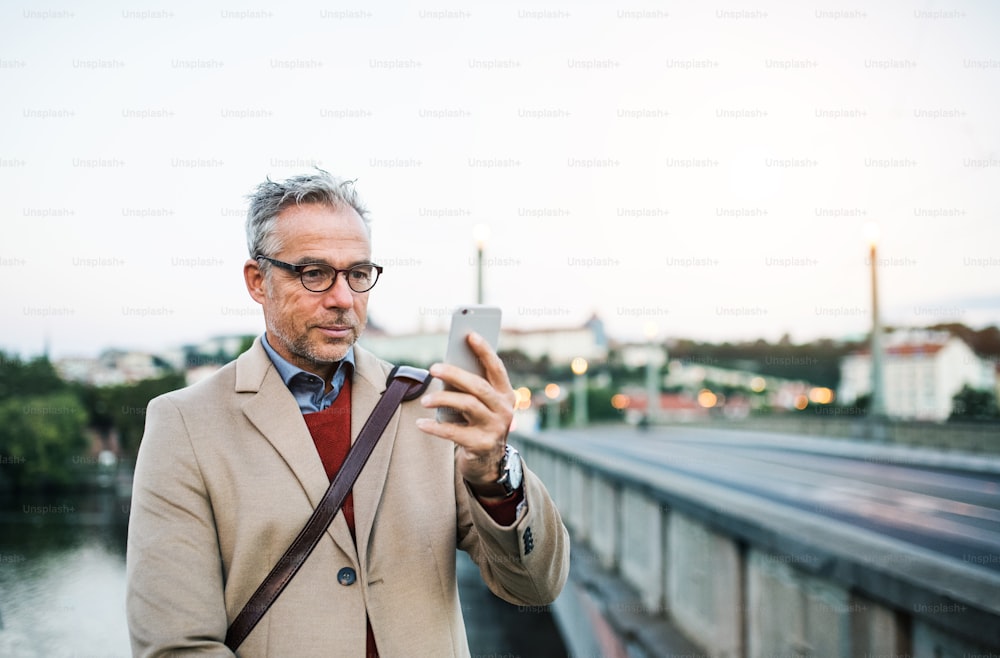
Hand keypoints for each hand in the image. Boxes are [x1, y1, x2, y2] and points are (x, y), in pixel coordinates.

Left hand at [416, 332, 516, 495]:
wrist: (488, 462)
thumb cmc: (478, 423)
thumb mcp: (480, 404)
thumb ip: (470, 386)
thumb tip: (446, 367)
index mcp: (506, 394)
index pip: (496, 368)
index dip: (484, 350)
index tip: (470, 334)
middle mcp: (504, 410)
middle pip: (478, 386)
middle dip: (455, 374)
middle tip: (433, 368)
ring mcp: (495, 428)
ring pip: (468, 405)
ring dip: (443, 399)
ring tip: (424, 400)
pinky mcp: (481, 445)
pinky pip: (454, 432)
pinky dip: (435, 427)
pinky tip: (421, 423)